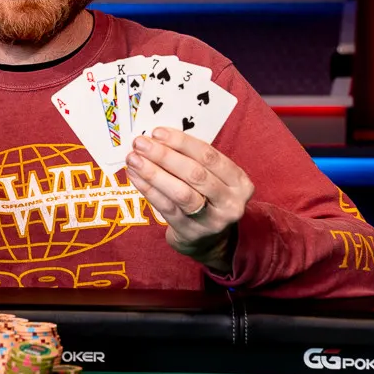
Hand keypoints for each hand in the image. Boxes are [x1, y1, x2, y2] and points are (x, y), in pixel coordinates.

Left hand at [125, 127, 254, 272]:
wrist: (209, 240)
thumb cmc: (208, 199)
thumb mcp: (213, 179)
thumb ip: (192, 159)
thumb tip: (157, 138)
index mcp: (239, 182)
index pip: (209, 156)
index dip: (182, 142)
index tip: (158, 132)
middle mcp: (230, 202)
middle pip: (195, 174)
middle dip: (164, 156)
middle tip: (140, 143)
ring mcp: (211, 220)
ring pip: (180, 193)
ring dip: (153, 173)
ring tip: (133, 159)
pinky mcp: (190, 232)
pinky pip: (166, 207)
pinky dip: (148, 189)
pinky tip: (135, 176)